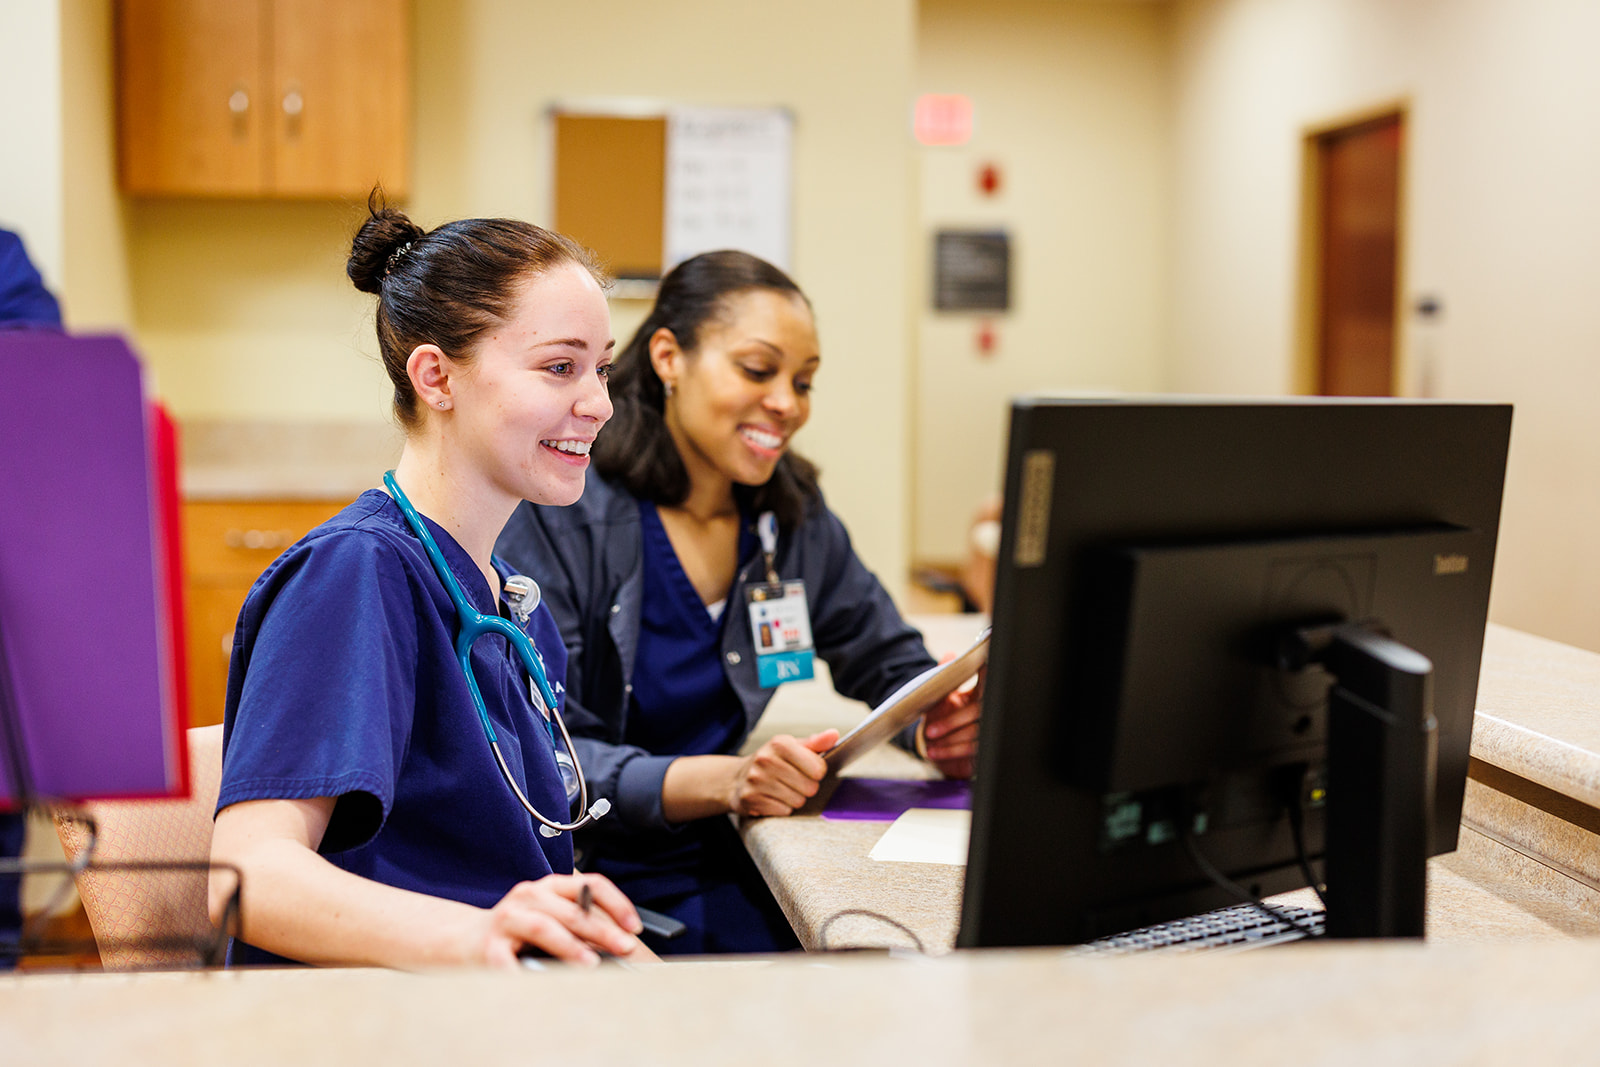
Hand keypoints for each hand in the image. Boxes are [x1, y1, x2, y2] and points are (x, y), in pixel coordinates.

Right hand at [475, 873, 645, 968]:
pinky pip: (510, 960)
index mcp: (550, 887)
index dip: (617, 904)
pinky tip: (541, 980)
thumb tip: (620, 943)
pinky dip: (526, 971)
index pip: (592, 884)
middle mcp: (530, 896)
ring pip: (544, 927)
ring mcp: (508, 918)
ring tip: (590, 964)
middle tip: (624, 948)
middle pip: (572, 910)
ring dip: (570, 947)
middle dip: (603, 930)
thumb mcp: (551, 916)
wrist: (467, 939)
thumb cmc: (517, 930)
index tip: (634, 927)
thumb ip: (580, 922)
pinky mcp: (489, 945)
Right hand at [727, 729, 838, 816]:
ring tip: (783, 790)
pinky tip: (773, 799)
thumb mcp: (793, 747)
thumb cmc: (772, 762)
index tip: (807, 770)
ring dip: (795, 799)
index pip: (818, 768)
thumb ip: (816, 743)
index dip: (817, 772)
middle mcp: (765, 759)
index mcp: (780, 743)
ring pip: (797, 801)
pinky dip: (782, 808)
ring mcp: (756, 780)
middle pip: (810, 787)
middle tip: (794, 782)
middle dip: (806, 787)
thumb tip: (834, 734)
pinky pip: (783, 811)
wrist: (737, 778)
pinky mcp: (750, 799)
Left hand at [919, 663, 982, 778]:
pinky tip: (933, 752)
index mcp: (981, 693)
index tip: (976, 671)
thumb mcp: (942, 694)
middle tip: (930, 729)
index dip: (984, 676)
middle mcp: (988, 710)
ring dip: (949, 739)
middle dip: (952, 721)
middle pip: (977, 712)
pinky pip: (972, 750)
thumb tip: (950, 655)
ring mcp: (989, 730)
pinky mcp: (986, 748)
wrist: (940, 746)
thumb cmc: (943, 715)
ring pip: (974, 733)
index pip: (986, 681)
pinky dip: (950, 751)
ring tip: (928, 740)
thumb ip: (945, 673)